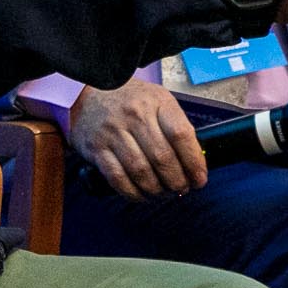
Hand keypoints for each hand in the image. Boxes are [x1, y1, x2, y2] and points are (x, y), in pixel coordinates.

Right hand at [69, 80, 207, 198]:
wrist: (87, 93)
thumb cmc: (128, 100)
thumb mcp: (157, 100)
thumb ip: (175, 126)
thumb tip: (195, 163)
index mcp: (156, 101)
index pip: (181, 135)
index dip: (194, 162)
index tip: (199, 178)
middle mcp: (135, 115)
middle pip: (163, 158)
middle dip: (177, 181)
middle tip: (182, 189)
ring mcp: (113, 131)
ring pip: (141, 171)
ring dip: (157, 190)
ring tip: (164, 193)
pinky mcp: (96, 148)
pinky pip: (118, 178)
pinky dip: (133, 193)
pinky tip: (142, 194)